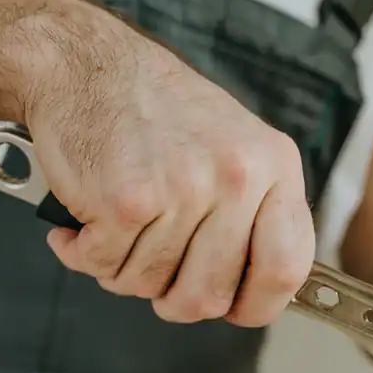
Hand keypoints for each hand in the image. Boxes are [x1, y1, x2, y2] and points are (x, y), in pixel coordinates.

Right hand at [20, 0, 313, 325]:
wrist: (91, 65)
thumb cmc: (162, 114)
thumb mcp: (238, 148)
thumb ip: (255, 213)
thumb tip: (256, 290)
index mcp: (276, 167)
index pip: (287, 268)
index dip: (258, 304)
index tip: (234, 308)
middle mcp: (238, 178)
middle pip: (211, 295)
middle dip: (173, 298)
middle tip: (153, 270)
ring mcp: (185, 189)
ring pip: (151, 285)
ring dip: (123, 271)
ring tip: (118, 229)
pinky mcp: (128, 200)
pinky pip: (106, 266)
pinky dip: (84, 254)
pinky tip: (85, 223)